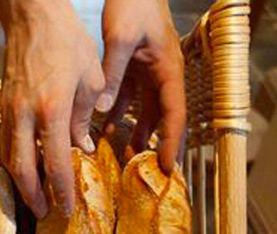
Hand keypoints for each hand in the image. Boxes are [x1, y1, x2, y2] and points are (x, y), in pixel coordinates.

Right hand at [0, 0, 103, 216]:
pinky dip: (13, 159)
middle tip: (44, 213)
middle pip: (22, 169)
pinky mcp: (2, 104)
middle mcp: (25, 115)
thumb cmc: (68, 42)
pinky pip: (5, 140)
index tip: (67, 211)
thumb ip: (84, 119)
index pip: (55, 163)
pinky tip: (24, 166)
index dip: (61, 191)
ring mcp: (9, 110)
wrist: (33, 17)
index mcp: (52, 110)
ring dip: (20, 181)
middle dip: (32, 196)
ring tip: (34, 196)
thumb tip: (82, 149)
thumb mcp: (90, 80)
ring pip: (8, 157)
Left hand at [98, 0, 184, 173]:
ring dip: (135, 133)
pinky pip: (127, 97)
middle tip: (148, 173)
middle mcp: (162, 74)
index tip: (167, 168)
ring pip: (144, 110)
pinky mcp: (134, 67)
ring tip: (125, 159)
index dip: (172, 143)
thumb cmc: (132, 6)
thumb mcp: (121, 40)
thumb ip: (113, 75)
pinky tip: (104, 130)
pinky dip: (117, 114)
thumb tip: (102, 111)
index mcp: (168, 70)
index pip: (175, 115)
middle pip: (163, 118)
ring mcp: (148, 71)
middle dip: (157, 145)